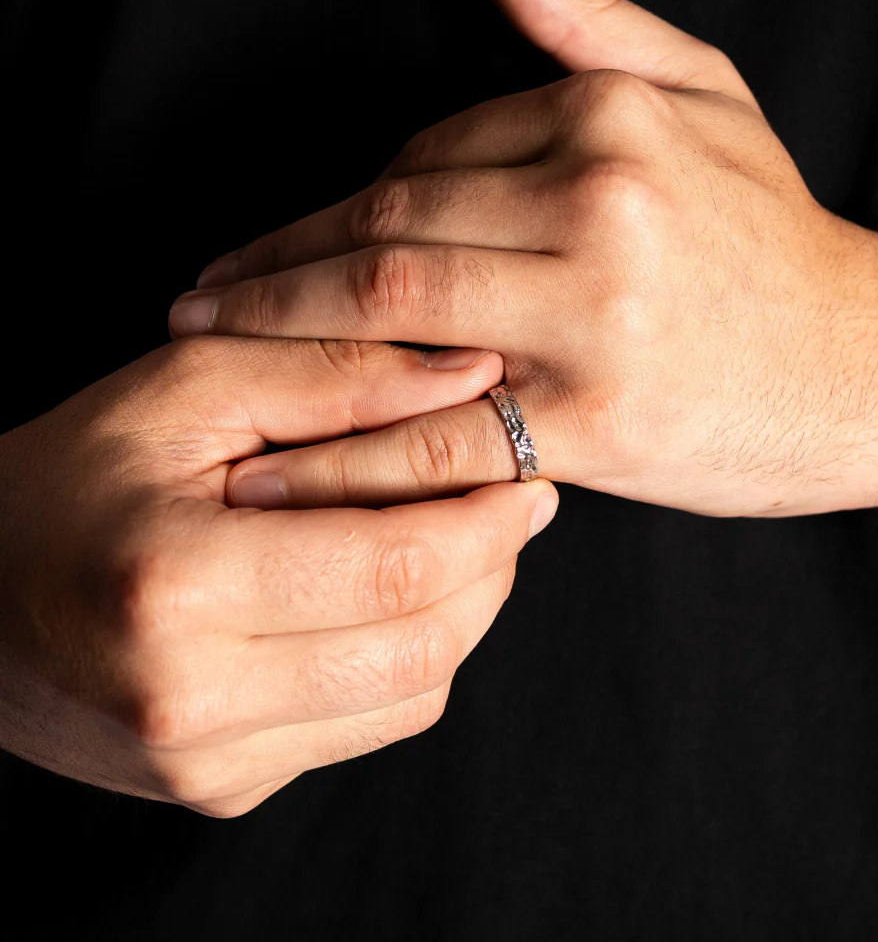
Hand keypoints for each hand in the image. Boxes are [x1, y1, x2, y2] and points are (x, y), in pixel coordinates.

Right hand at [0, 335, 556, 815]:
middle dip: (492, 569)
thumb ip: (334, 376)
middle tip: (508, 504)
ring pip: (412, 695)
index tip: (528, 478)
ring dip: (461, 612)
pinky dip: (409, 657)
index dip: (485, 521)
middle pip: (422, 647)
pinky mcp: (223, 787)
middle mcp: (191, 699)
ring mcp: (208, 763)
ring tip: (455, 540)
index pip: (394, 569)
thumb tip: (472, 373)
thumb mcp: (187, 393)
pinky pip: (368, 725)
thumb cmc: (66, 477)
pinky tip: (391, 597)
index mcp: (175, 585)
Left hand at [170, 0, 877, 521]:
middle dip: (271, 268)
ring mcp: (591, 319)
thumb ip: (592, 24)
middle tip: (195, 302)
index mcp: (606, 124)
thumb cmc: (777, 242)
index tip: (269, 249)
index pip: (422, 155)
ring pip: (390, 317)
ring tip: (206, 360)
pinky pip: (440, 435)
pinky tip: (283, 463)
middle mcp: (595, 209)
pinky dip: (350, 451)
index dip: (330, 208)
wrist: (865, 366)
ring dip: (280, 341)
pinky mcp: (592, 423)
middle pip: (383, 228)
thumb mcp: (706, 98)